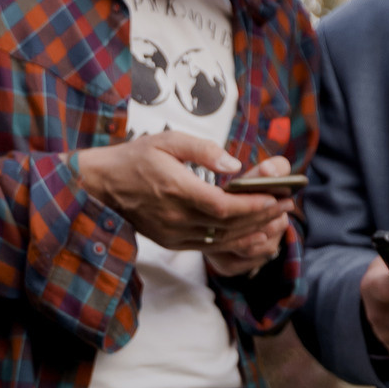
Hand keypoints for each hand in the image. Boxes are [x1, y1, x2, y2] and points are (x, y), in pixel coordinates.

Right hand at [76, 135, 294, 270]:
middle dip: (261, 217)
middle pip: (228, 225)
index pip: (223, 206)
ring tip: (277, 218)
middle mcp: (176, 218)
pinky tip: (252, 232)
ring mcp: (173, 234)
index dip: (252, 206)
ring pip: (221, 239)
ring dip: (252, 231)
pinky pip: (208, 246)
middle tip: (287, 206)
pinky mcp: (171, 241)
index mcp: (176, 190)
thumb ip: (203, 150)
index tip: (276, 199)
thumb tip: (233, 164)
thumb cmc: (135, 158)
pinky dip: (233, 241)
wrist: (101, 186)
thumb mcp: (168, 141)